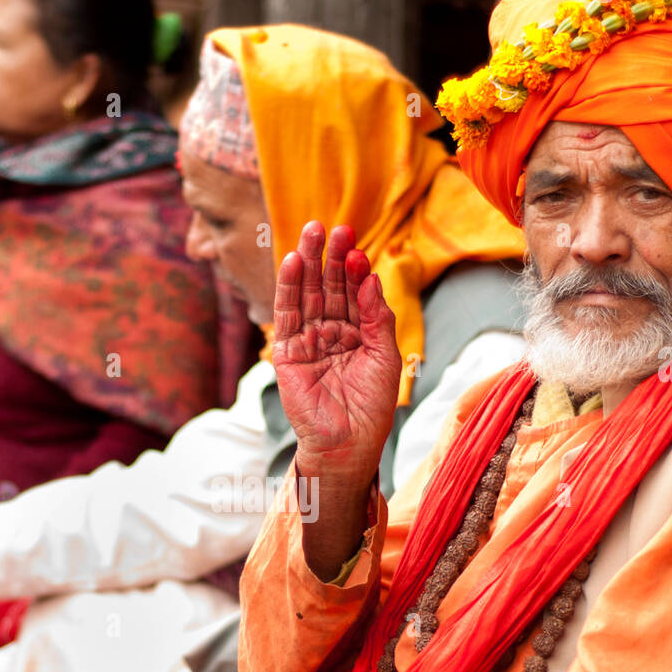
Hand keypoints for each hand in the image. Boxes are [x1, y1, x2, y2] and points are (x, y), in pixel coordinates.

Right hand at [272, 221, 401, 489]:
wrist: (349, 444)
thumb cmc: (372, 407)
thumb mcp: (385, 356)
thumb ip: (376, 317)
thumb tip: (369, 277)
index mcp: (357, 334)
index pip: (353, 293)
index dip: (354, 269)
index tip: (357, 246)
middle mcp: (331, 333)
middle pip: (329, 287)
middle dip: (332, 258)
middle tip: (336, 227)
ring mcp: (308, 342)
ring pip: (306, 295)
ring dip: (308, 263)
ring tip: (312, 232)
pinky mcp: (287, 354)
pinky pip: (287, 316)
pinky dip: (288, 288)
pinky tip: (293, 262)